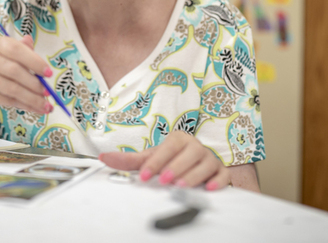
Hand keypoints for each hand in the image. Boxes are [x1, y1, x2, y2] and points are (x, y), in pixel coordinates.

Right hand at [0, 35, 53, 120]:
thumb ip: (18, 50)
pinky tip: (35, 109)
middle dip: (34, 83)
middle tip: (48, 91)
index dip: (33, 60)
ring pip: (11, 88)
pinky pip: (7, 100)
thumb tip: (30, 41)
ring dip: (31, 98)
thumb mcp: (3, 58)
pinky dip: (24, 105)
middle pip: (13, 70)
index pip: (14, 49)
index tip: (47, 72)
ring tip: (45, 104)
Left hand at [98, 131, 229, 190]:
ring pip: (204, 164)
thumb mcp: (150, 158)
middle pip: (188, 155)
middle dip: (175, 167)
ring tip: (181, 185)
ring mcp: (209, 158)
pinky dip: (217, 181)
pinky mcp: (221, 171)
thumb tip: (104, 158)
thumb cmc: (170, 160)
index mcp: (178, 139)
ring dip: (193, 175)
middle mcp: (195, 146)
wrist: (194, 164)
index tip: (145, 175)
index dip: (156, 162)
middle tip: (164, 180)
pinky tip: (208, 188)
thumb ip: (128, 160)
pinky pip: (222, 175)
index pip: (168, 148)